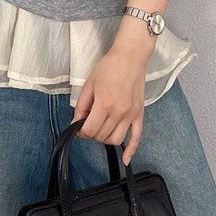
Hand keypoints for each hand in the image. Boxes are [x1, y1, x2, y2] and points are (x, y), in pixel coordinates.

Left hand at [71, 45, 147, 165]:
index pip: (90, 130)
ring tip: (101, 128)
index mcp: (104, 104)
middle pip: (102, 136)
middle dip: (92, 133)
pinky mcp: (139, 114)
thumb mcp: (89, 83)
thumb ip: (82, 105)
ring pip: (116, 140)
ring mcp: (131, 115)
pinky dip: (132, 150)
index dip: (81, 131)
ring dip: (105, 139)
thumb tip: (76, 123)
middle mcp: (119, 113)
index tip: (79, 126)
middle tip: (88, 123)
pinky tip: (126, 159)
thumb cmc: (108, 67)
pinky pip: (137, 137)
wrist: (130, 57)